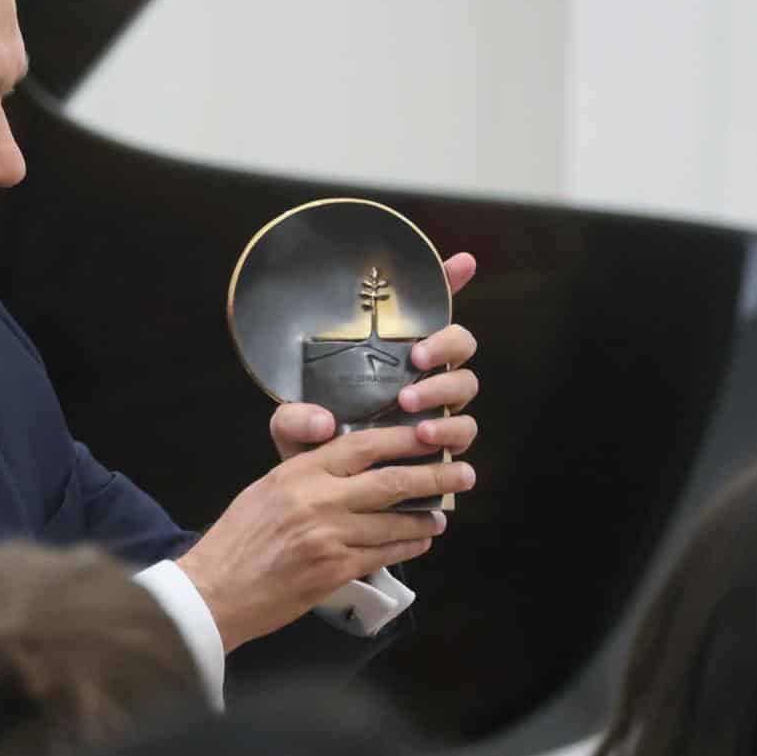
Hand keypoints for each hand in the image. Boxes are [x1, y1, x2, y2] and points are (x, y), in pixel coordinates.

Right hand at [178, 425, 474, 651]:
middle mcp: (318, 500)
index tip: (429, 434)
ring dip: (427, 517)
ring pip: (396, 522)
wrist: (216, 589)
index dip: (403, 439)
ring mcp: (330, 537)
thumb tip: (347, 459)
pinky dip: (409, 545)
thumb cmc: (237, 538)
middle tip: (462, 473)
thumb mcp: (266, 488)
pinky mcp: (336, 570)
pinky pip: (385, 554)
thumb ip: (306, 470)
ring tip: (442, 512)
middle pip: (391, 482)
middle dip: (434, 477)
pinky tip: (420, 540)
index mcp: (298, 472)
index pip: (362, 445)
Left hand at [270, 251, 480, 460]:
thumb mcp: (290, 428)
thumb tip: (321, 421)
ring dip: (445, 393)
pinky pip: (465, 432)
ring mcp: (436, 406)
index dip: (447, 280)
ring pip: (466, 385)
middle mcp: (421, 374)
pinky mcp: (443, 442)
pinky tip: (427, 441)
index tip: (461, 262)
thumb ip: (293, 419)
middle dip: (446, 344)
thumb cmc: (310, 447)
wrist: (324, 492)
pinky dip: (451, 434)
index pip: (424, 309)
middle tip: (416, 360)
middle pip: (459, 341)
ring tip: (413, 411)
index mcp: (387, 353)